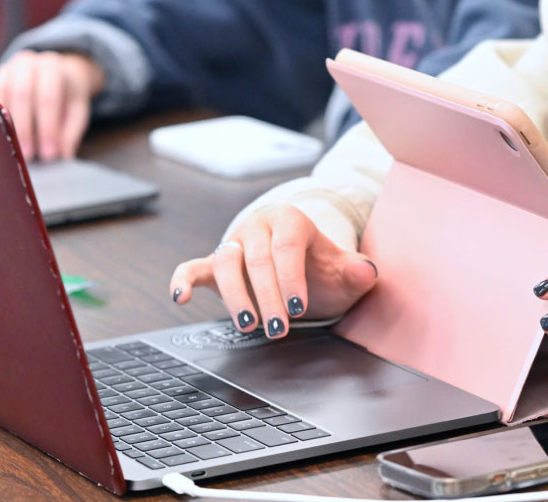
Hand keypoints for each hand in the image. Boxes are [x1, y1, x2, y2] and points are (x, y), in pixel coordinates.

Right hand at [0, 50, 100, 160]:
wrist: (52, 71)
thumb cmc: (64, 94)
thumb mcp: (77, 108)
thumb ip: (72, 130)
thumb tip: (64, 154)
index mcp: (51, 66)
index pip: (48, 96)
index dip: (48, 127)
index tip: (50, 153)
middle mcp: (25, 63)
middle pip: (21, 93)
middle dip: (25, 128)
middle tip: (29, 155)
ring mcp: (2, 69)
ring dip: (1, 122)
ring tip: (8, 148)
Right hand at [169, 205, 377, 337]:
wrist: (300, 267)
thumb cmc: (319, 269)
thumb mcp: (342, 271)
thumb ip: (356, 271)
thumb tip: (366, 271)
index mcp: (290, 220)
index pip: (287, 245)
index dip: (291, 277)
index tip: (298, 306)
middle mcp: (259, 227)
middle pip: (258, 258)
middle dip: (268, 296)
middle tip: (278, 328)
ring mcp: (235, 244)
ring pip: (226, 262)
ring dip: (235, 295)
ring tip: (248, 324)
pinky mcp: (214, 263)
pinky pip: (194, 266)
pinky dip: (184, 279)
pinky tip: (180, 298)